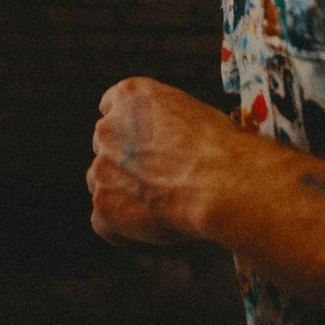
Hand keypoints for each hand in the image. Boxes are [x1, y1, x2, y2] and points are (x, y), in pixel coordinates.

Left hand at [87, 76, 245, 247]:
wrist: (223, 183)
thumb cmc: (219, 148)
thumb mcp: (190, 112)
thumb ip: (163, 123)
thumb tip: (162, 142)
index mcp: (130, 95)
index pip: (111, 107)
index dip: (128, 129)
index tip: (139, 143)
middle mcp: (108, 127)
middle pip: (105, 148)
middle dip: (124, 163)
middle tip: (156, 180)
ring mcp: (102, 167)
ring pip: (101, 184)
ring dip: (121, 195)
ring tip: (159, 206)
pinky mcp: (104, 204)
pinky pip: (103, 222)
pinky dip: (120, 228)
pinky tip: (148, 228)